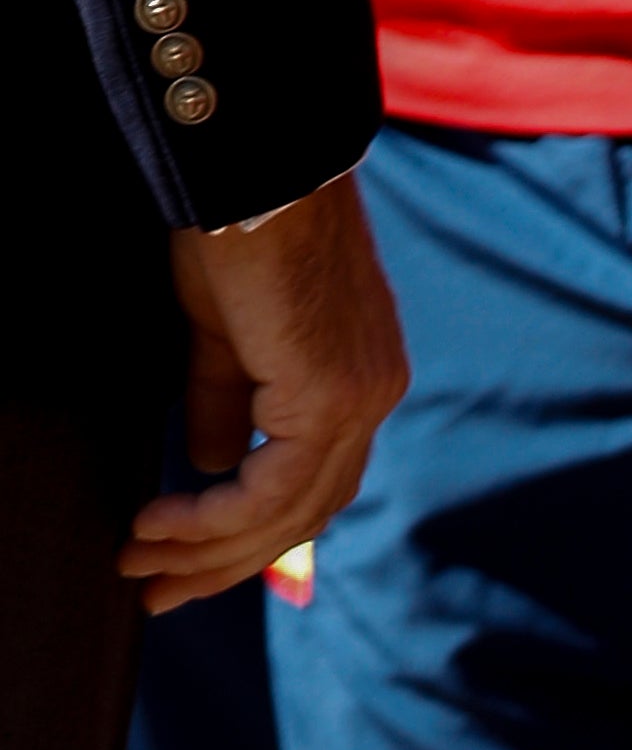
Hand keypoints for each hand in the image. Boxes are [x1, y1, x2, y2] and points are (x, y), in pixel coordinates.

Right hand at [122, 176, 406, 615]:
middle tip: (159, 591)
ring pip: (289, 514)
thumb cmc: (234, 220)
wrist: (256, 158)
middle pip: (306, 513)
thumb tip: (207, 464)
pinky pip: (272, 491)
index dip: (251, 527)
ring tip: (141, 565)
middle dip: (227, 561)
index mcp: (358, 378)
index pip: (313, 480)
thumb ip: (223, 399)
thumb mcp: (221, 328)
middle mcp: (372, 396)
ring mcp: (359, 400)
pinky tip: (163, 527)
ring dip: (209, 549)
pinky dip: (216, 518)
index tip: (185, 555)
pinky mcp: (329, 398)